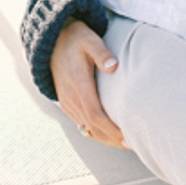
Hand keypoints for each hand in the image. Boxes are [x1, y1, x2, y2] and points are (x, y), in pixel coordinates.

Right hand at [51, 19, 124, 145]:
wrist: (53, 42)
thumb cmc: (76, 39)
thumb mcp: (90, 40)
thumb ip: (102, 53)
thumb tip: (114, 66)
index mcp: (78, 84)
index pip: (95, 114)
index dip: (110, 128)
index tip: (126, 137)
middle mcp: (71, 97)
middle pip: (92, 126)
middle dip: (111, 138)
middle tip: (132, 145)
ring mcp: (67, 102)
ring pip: (86, 127)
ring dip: (105, 137)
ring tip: (124, 143)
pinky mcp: (67, 103)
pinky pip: (82, 122)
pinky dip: (96, 131)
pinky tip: (109, 135)